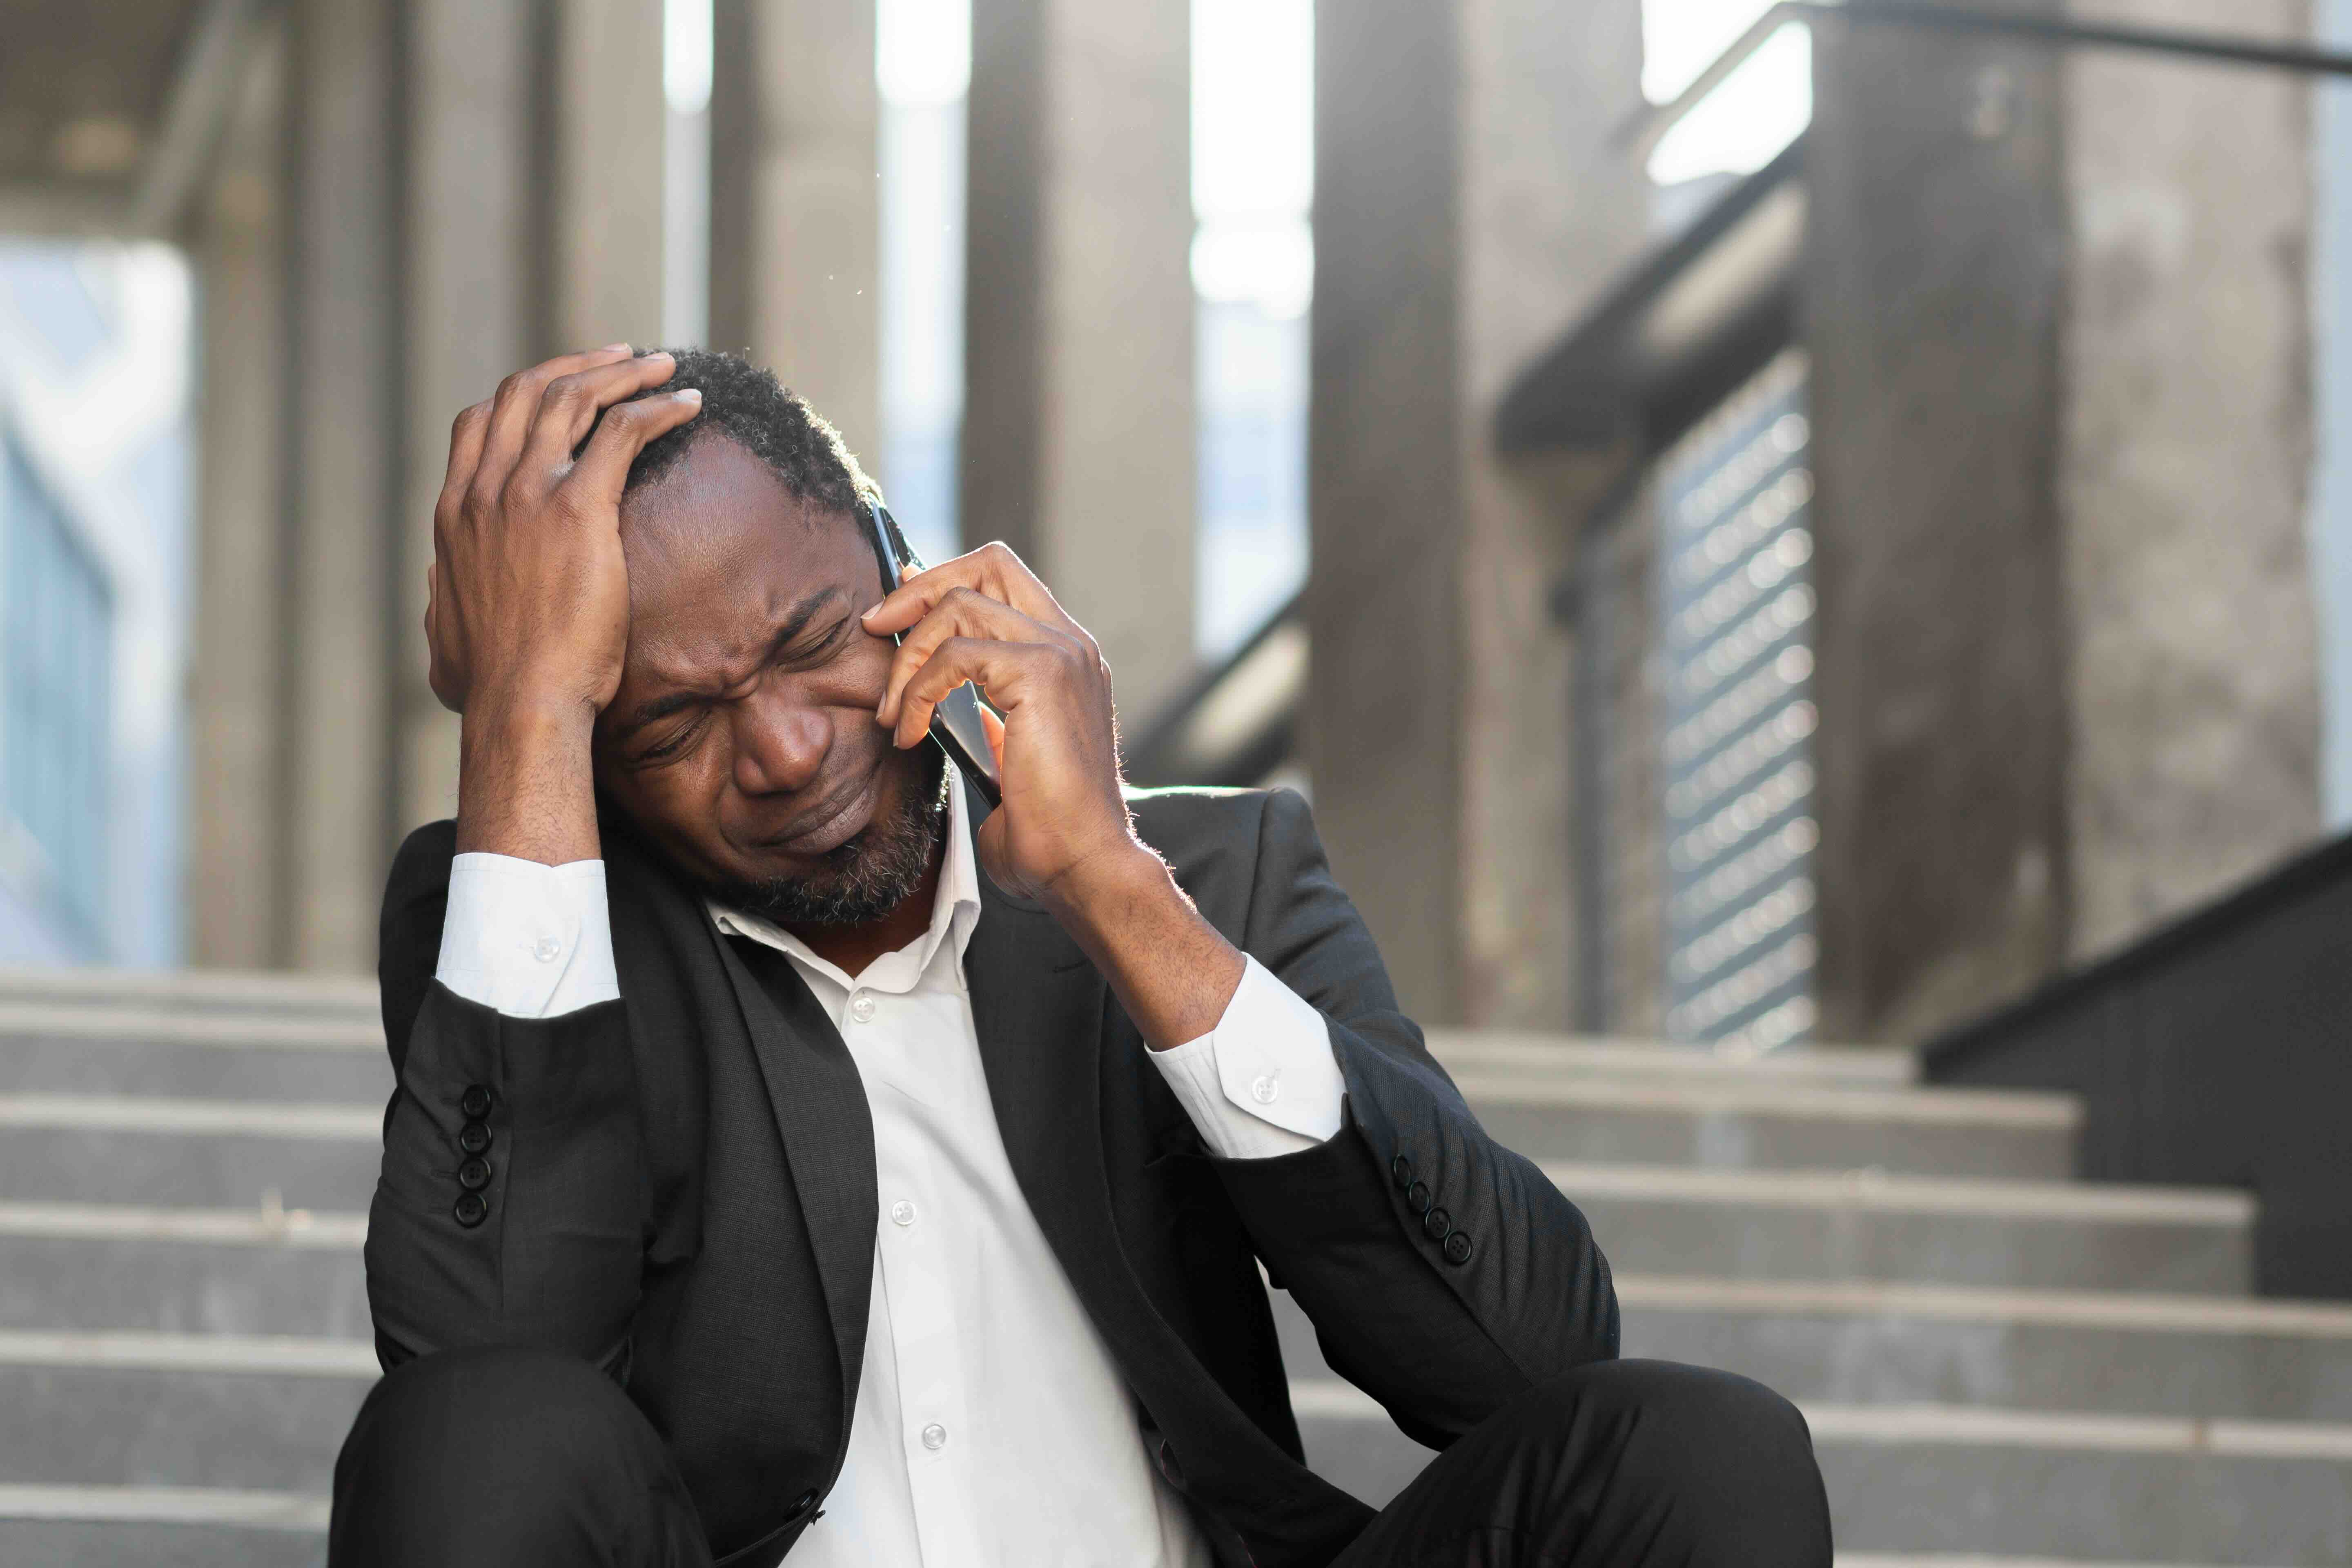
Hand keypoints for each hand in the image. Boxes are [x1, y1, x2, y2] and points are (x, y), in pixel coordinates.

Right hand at [425, 345, 701, 721]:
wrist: (520, 704)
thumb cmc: (490, 687)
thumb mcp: (445, 636)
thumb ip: (441, 602)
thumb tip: (438, 593)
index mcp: (455, 513)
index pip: (479, 421)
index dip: (523, 394)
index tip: (563, 388)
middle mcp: (485, 491)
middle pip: (526, 391)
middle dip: (577, 364)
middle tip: (622, 358)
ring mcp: (527, 494)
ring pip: (572, 396)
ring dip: (622, 372)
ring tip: (663, 366)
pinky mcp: (578, 508)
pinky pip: (623, 430)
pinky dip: (656, 407)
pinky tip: (687, 404)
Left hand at [865, 542, 1140, 906]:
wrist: (1084, 864)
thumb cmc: (1048, 828)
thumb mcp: (1010, 752)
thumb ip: (988, 711)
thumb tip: (943, 686)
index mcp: (1067, 657)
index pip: (1005, 579)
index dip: (944, 579)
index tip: (897, 609)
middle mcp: (1070, 644)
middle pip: (986, 565)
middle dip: (919, 590)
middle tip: (877, 628)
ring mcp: (1060, 653)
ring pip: (959, 605)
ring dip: (908, 657)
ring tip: (894, 713)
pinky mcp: (1041, 674)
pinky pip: (954, 654)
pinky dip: (918, 690)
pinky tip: (912, 733)